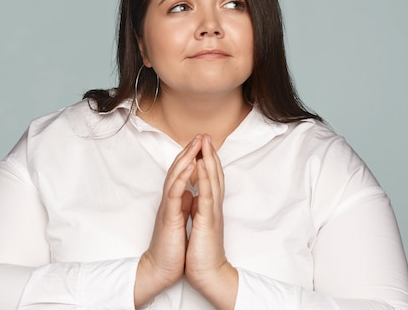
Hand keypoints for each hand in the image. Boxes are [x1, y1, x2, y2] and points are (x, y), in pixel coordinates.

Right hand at [134, 135, 201, 305]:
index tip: (204, 144)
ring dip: (186, 158)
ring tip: (196, 143)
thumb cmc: (172, 248)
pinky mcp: (168, 217)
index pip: (183, 174)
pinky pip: (174, 193)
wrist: (161, 269)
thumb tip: (190, 192)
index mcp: (176, 202)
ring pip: (175, 176)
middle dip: (190, 151)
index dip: (192, 158)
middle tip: (201, 135)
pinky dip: (182, 178)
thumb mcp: (181, 222)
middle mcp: (170, 201)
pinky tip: (190, 166)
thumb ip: (183, 205)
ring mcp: (168, 207)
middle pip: (179, 169)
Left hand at [185, 135, 237, 308]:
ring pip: (213, 180)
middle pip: (214, 174)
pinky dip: (206, 179)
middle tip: (206, 135)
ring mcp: (212, 212)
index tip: (202, 144)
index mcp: (209, 207)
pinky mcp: (208, 221)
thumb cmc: (201, 251)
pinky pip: (207, 196)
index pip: (210, 179)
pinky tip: (203, 167)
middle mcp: (213, 206)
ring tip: (205, 143)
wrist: (208, 273)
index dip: (207, 160)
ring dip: (209, 160)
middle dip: (209, 153)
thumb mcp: (197, 224)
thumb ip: (197, 208)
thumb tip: (193, 194)